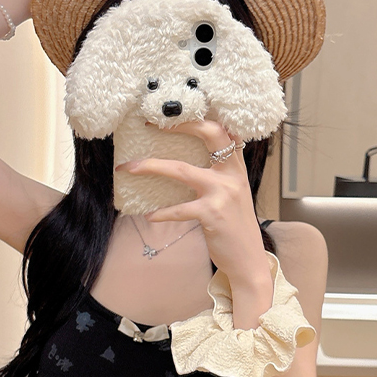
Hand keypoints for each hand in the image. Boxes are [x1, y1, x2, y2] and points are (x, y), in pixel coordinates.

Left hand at [115, 119, 270, 288]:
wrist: (248, 260)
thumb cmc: (234, 228)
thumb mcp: (232, 195)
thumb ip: (217, 176)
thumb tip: (183, 165)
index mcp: (236, 167)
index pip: (222, 130)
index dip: (197, 119)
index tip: (171, 116)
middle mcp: (232, 175)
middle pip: (208, 135)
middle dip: (178, 126)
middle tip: (150, 125)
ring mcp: (223, 193)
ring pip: (181, 170)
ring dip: (150, 167)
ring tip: (128, 168)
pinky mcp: (212, 214)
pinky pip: (179, 209)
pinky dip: (161, 213)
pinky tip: (149, 216)